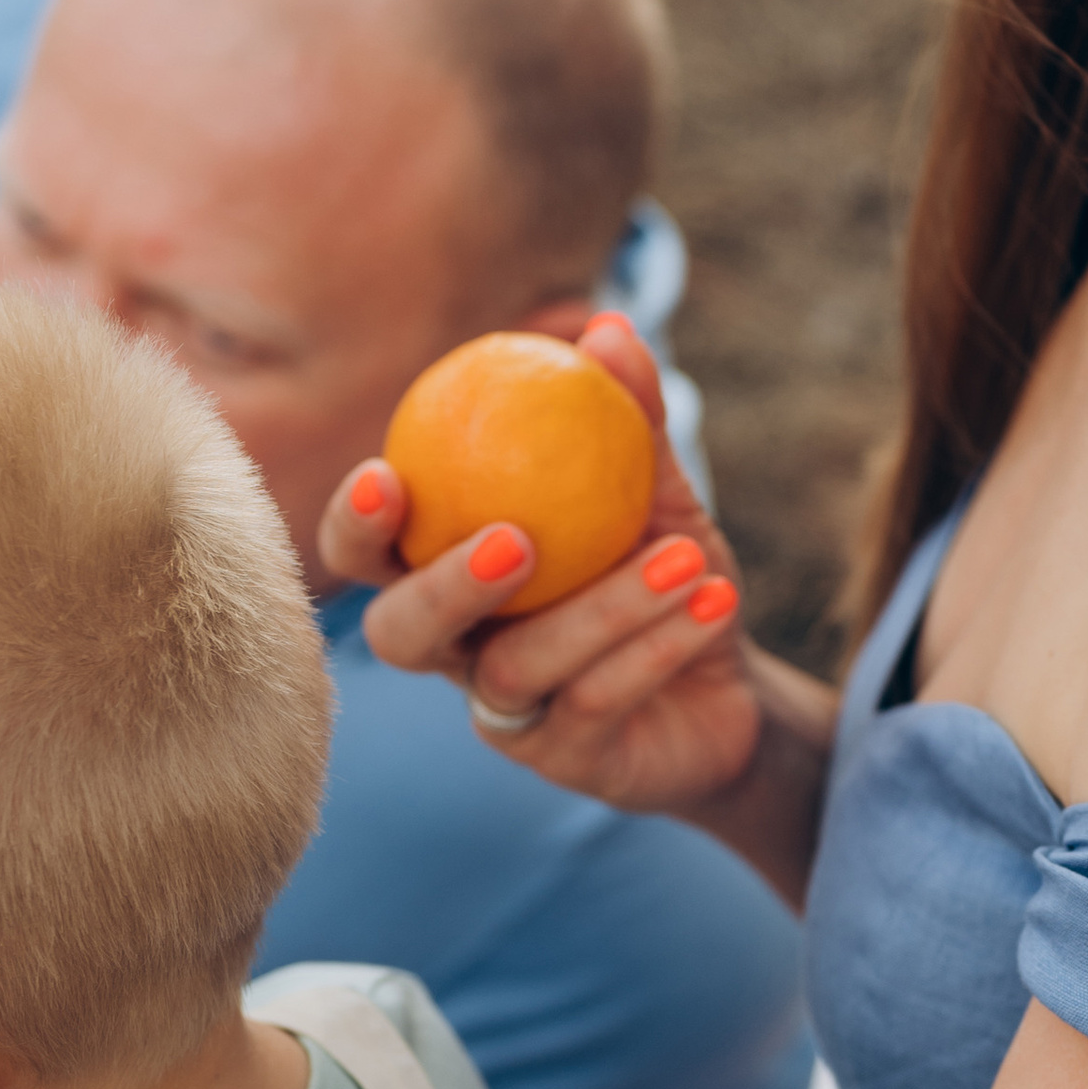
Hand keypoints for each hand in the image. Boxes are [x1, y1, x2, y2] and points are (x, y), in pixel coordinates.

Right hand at [316, 315, 765, 819]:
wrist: (734, 690)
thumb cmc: (668, 575)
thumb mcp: (657, 495)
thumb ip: (627, 421)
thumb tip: (604, 326)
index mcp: (448, 577)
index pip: (372, 554)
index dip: (354, 524)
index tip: (384, 472)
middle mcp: (460, 651)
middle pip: (400, 634)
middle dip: (441, 587)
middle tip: (513, 539)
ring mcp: (509, 716)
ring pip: (518, 668)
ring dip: (604, 608)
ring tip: (683, 554)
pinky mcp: (569, 761)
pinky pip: (599, 700)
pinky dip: (657, 643)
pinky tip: (713, 596)